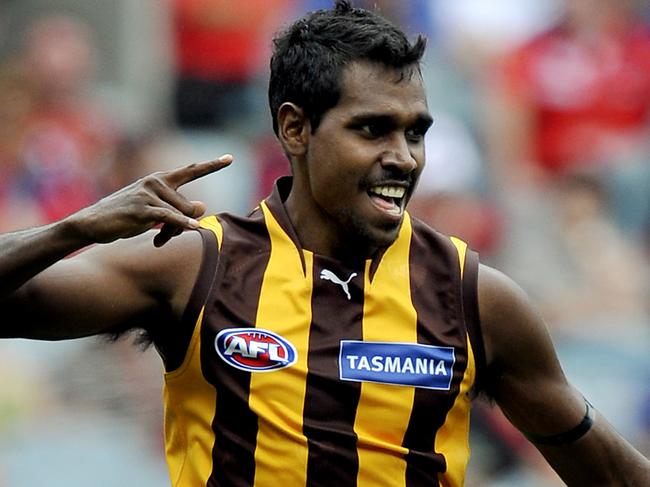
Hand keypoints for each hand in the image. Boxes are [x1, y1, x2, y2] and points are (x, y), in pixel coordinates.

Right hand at [68, 154, 232, 245]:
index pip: (191, 171)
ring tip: (159, 240)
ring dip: (174, 233)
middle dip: (183, 225)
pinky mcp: (142, 209)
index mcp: (160, 180)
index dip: (212, 165)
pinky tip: (194, 228)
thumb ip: (179, 209)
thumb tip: (204, 207)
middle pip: (190, 206)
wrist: (93, 224)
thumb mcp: (155, 212)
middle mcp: (156, 182)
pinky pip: (170, 218)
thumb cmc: (125, 218)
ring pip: (181, 216)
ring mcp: (149, 194)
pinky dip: (183, 224)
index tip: (230, 158)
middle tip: (166, 237)